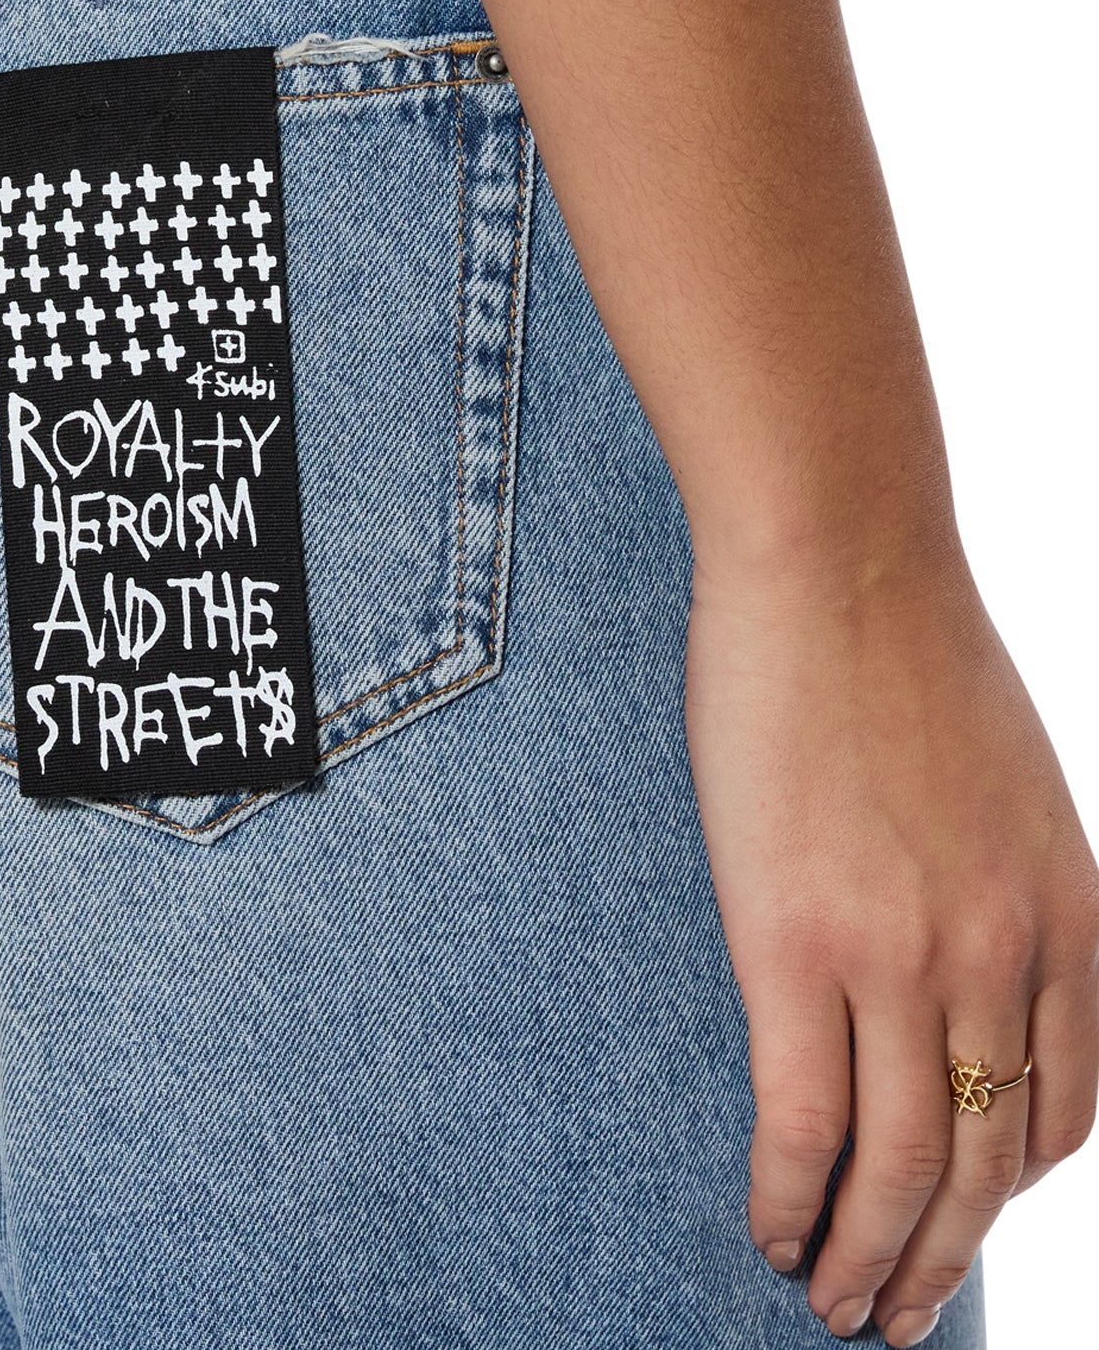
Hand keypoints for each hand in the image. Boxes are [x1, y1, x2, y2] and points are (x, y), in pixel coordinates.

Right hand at [685, 545, 1098, 1345]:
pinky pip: (803, 1118)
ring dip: (867, 1258)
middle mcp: (1008, 959)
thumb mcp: (1013, 788)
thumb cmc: (904, 652)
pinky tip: (769, 1228)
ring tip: (830, 1303)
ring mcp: (905, 956)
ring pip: (902, 1167)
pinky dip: (791, 1197)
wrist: (837, 563)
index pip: (1067, 1113)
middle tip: (892, 1316)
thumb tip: (961, 968)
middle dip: (939, 1261)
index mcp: (1073, 921)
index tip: (960, 1219)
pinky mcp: (797, 942)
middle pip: (986, 1167)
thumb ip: (1011, 891)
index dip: (1009, 1190)